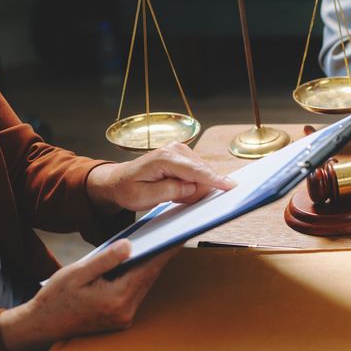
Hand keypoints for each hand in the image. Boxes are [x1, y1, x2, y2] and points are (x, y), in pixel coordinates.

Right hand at [0, 240, 172, 350]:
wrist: (40, 326)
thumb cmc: (55, 298)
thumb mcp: (76, 273)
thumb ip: (105, 259)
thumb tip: (130, 245)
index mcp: (116, 299)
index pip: (149, 269)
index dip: (165, 251)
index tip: (179, 237)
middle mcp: (125, 311)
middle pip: (150, 277)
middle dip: (160, 256)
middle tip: (173, 235)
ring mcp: (125, 318)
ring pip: (144, 285)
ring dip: (150, 266)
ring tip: (160, 244)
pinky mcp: (121, 319)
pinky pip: (136, 293)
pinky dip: (139, 277)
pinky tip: (141, 262)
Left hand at [87, 142, 235, 213]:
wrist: (119, 180)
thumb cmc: (128, 189)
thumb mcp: (143, 197)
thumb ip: (169, 191)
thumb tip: (192, 187)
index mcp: (164, 158)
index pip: (195, 171)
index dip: (214, 179)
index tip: (230, 186)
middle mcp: (175, 150)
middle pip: (202, 172)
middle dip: (198, 190)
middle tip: (177, 200)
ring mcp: (181, 150)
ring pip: (202, 173)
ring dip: (194, 187)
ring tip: (173, 194)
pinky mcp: (185, 156)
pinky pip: (199, 172)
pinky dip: (193, 184)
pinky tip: (178, 188)